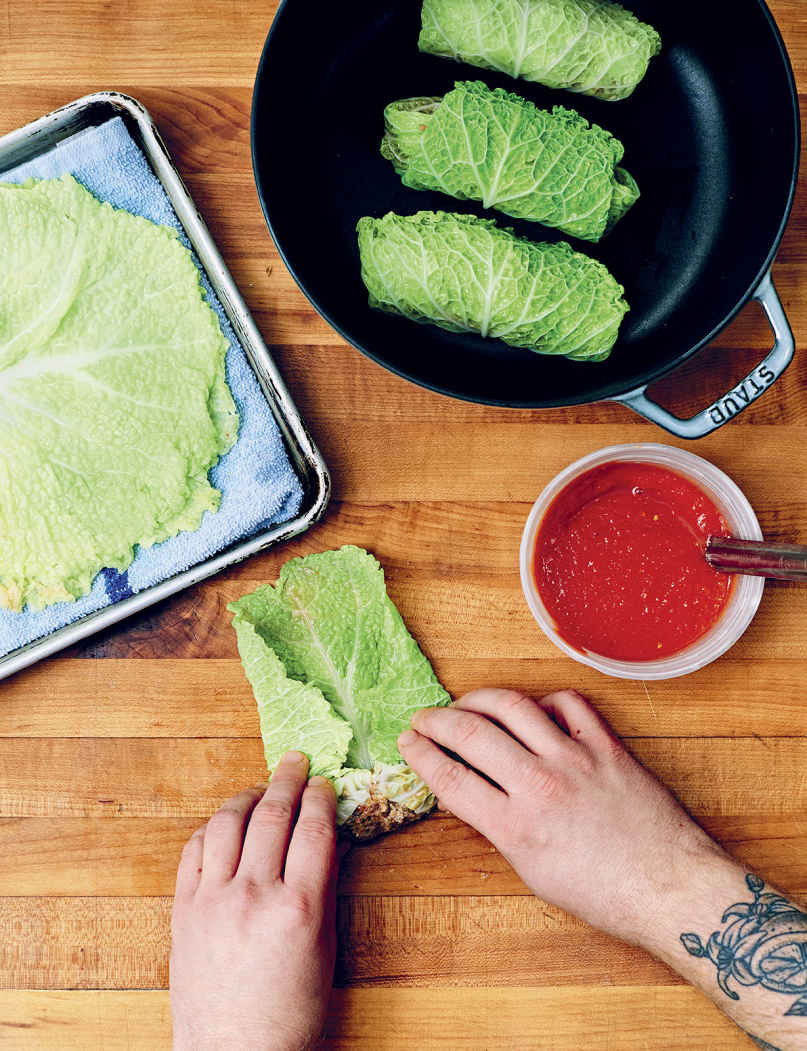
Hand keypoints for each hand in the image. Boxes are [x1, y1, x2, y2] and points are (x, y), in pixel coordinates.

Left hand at [170, 752, 341, 1050]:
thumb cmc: (289, 1015)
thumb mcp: (323, 950)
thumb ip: (325, 888)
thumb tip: (333, 841)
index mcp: (298, 909)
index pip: (314, 829)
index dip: (321, 797)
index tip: (324, 783)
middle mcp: (253, 897)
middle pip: (273, 815)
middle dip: (288, 780)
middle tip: (296, 762)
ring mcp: (213, 901)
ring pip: (228, 823)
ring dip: (248, 796)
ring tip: (261, 788)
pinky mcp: (183, 911)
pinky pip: (194, 851)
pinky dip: (212, 828)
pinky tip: (225, 823)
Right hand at [398, 688, 723, 947]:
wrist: (669, 888)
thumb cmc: (604, 893)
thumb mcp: (533, 871)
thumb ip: (498, 826)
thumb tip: (470, 791)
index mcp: (516, 826)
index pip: (450, 776)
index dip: (420, 754)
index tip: (407, 741)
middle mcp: (540, 784)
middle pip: (470, 733)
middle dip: (436, 720)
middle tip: (424, 717)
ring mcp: (575, 759)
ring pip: (512, 706)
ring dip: (478, 699)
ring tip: (465, 703)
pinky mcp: (607, 745)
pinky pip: (568, 703)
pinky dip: (544, 700)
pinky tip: (534, 710)